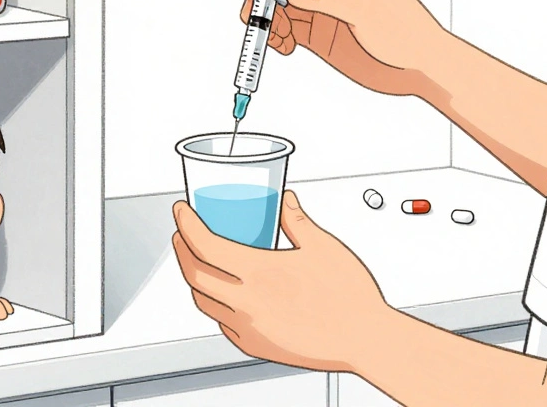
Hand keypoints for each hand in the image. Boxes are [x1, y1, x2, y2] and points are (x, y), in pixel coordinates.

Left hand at [171, 191, 388, 372]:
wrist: (366, 339)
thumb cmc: (350, 296)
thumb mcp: (323, 245)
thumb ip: (296, 220)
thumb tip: (285, 201)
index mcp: (258, 272)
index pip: (203, 244)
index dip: (186, 224)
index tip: (181, 211)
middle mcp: (246, 302)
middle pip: (193, 273)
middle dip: (181, 249)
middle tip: (182, 234)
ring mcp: (248, 327)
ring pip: (203, 300)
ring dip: (194, 277)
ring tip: (199, 262)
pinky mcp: (255, 345)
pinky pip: (221, 322)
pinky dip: (214, 304)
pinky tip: (223, 295)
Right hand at [235, 0, 446, 96]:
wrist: (421, 66)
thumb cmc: (406, 30)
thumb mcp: (362, 9)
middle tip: (246, 1)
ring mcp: (323, 7)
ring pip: (280, 3)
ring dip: (267, 16)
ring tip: (271, 34)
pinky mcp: (319, 32)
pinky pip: (287, 28)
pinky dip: (278, 36)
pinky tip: (284, 46)